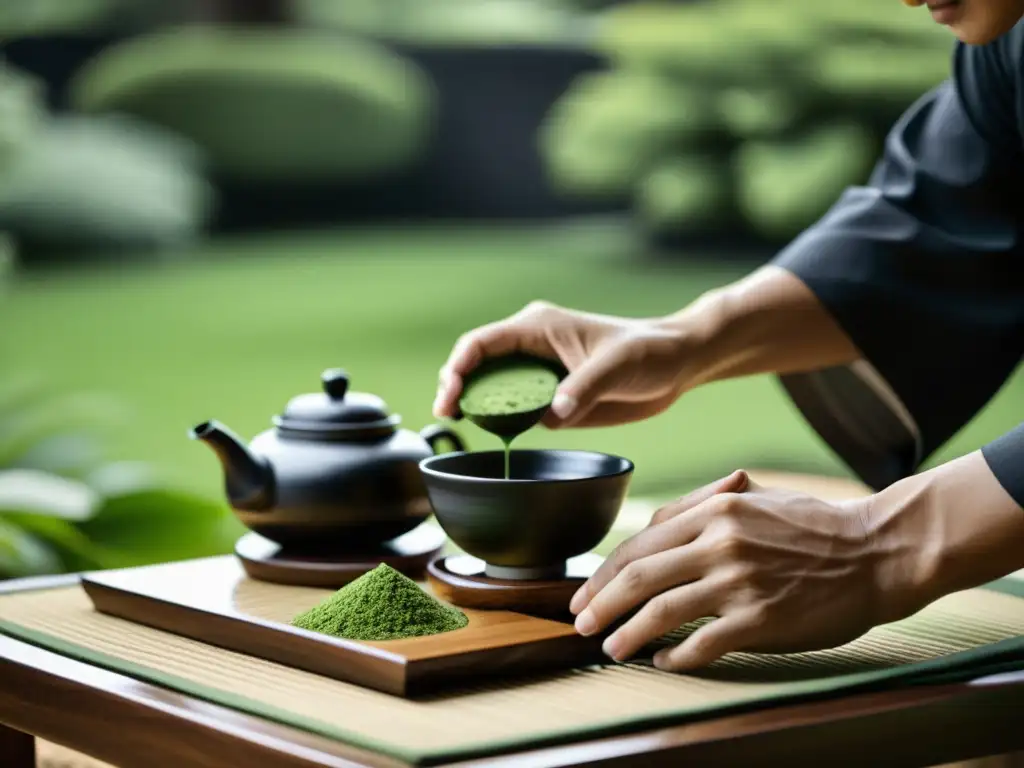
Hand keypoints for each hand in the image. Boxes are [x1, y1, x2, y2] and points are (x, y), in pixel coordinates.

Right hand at [432, 300, 688, 428]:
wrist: (676, 365)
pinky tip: (494, 435)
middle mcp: (531, 348)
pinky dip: (500, 421)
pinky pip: (516, 409)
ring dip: (474, 405)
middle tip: (447, 414)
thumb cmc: (648, 351)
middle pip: (477, 364)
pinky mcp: (551, 398)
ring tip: (457, 423)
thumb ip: (582, 389)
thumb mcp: (616, 365)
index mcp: (537, 327)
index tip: (451, 393)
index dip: (459, 366)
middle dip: (456, 386)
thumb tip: (551, 416)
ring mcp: (539, 374)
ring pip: (492, 388)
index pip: (482, 342)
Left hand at [569, 470, 883, 671]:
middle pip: (638, 575)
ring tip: (611, 647)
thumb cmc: (817, 525)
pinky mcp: (760, 620)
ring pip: (660, 610)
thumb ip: (704, 506)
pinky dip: (675, 656)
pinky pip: (702, 644)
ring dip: (627, 633)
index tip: (587, 592)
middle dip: (600, 603)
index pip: (640, 542)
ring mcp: (739, 582)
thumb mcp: (757, 499)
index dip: (605, 571)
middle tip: (581, 623)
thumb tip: (656, 523)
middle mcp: (720, 543)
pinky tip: (663, 661)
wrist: (877, 552)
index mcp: (715, 511)